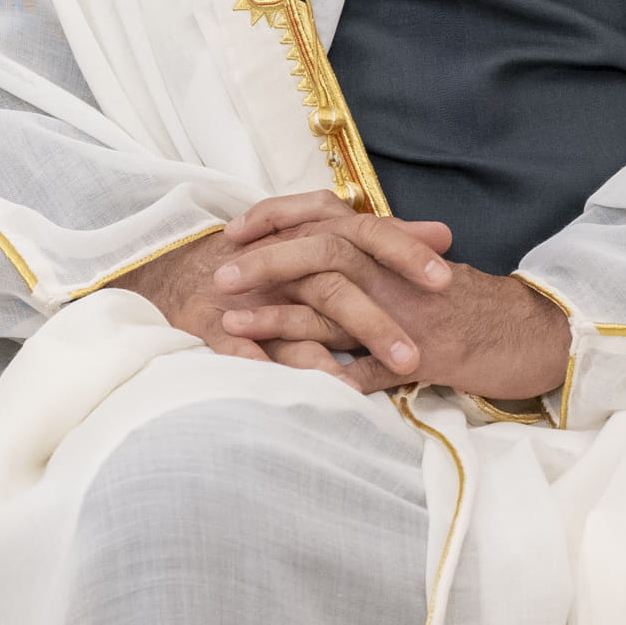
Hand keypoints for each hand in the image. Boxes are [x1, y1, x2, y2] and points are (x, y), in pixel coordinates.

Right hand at [114, 207, 456, 392]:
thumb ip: (382, 241)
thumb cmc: (263, 262)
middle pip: (332, 281)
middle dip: (374, 318)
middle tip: (414, 356)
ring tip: (355, 386)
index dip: (402, 252)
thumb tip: (443, 232)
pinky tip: (287, 391)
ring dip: (324, 351)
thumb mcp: (324, 242)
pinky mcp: (208, 322)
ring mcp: (244, 292)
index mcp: (311, 238)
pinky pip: (236, 346)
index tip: (448, 279)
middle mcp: (280, 259)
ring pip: (290, 317)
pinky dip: (261, 362)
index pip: (363, 235)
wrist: (177, 271)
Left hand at [201, 191, 573, 405]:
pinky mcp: (428, 354)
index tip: (231, 234)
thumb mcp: (412, 275)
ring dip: (280, 317)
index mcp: (389, 248)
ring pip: (337, 307)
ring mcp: (411, 313)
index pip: (323, 218)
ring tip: (232, 325)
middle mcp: (396, 273)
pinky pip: (370, 368)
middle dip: (266, 262)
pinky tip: (290, 384)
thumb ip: (367, 264)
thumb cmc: (467, 305)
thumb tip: (311, 262)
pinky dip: (331, 375)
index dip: (274, 221)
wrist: (534, 333)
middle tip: (219, 276)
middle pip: (323, 252)